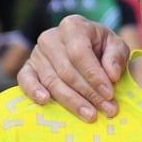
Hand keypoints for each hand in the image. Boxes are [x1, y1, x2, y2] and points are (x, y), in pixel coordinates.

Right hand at [15, 14, 130, 120]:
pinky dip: (33, 91)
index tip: (109, 94)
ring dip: (72, 101)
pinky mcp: (27, 68)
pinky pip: (25, 80)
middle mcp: (51, 37)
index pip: (80, 53)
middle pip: (67, 71)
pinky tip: (45, 101)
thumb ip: (116, 57)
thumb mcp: (116, 46)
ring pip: (52, 81)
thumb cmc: (102, 47)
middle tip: (107, 110)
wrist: (85, 48)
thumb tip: (112, 75)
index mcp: (73, 26)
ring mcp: (37, 53)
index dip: (94, 76)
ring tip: (90, 115)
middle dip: (89, 94)